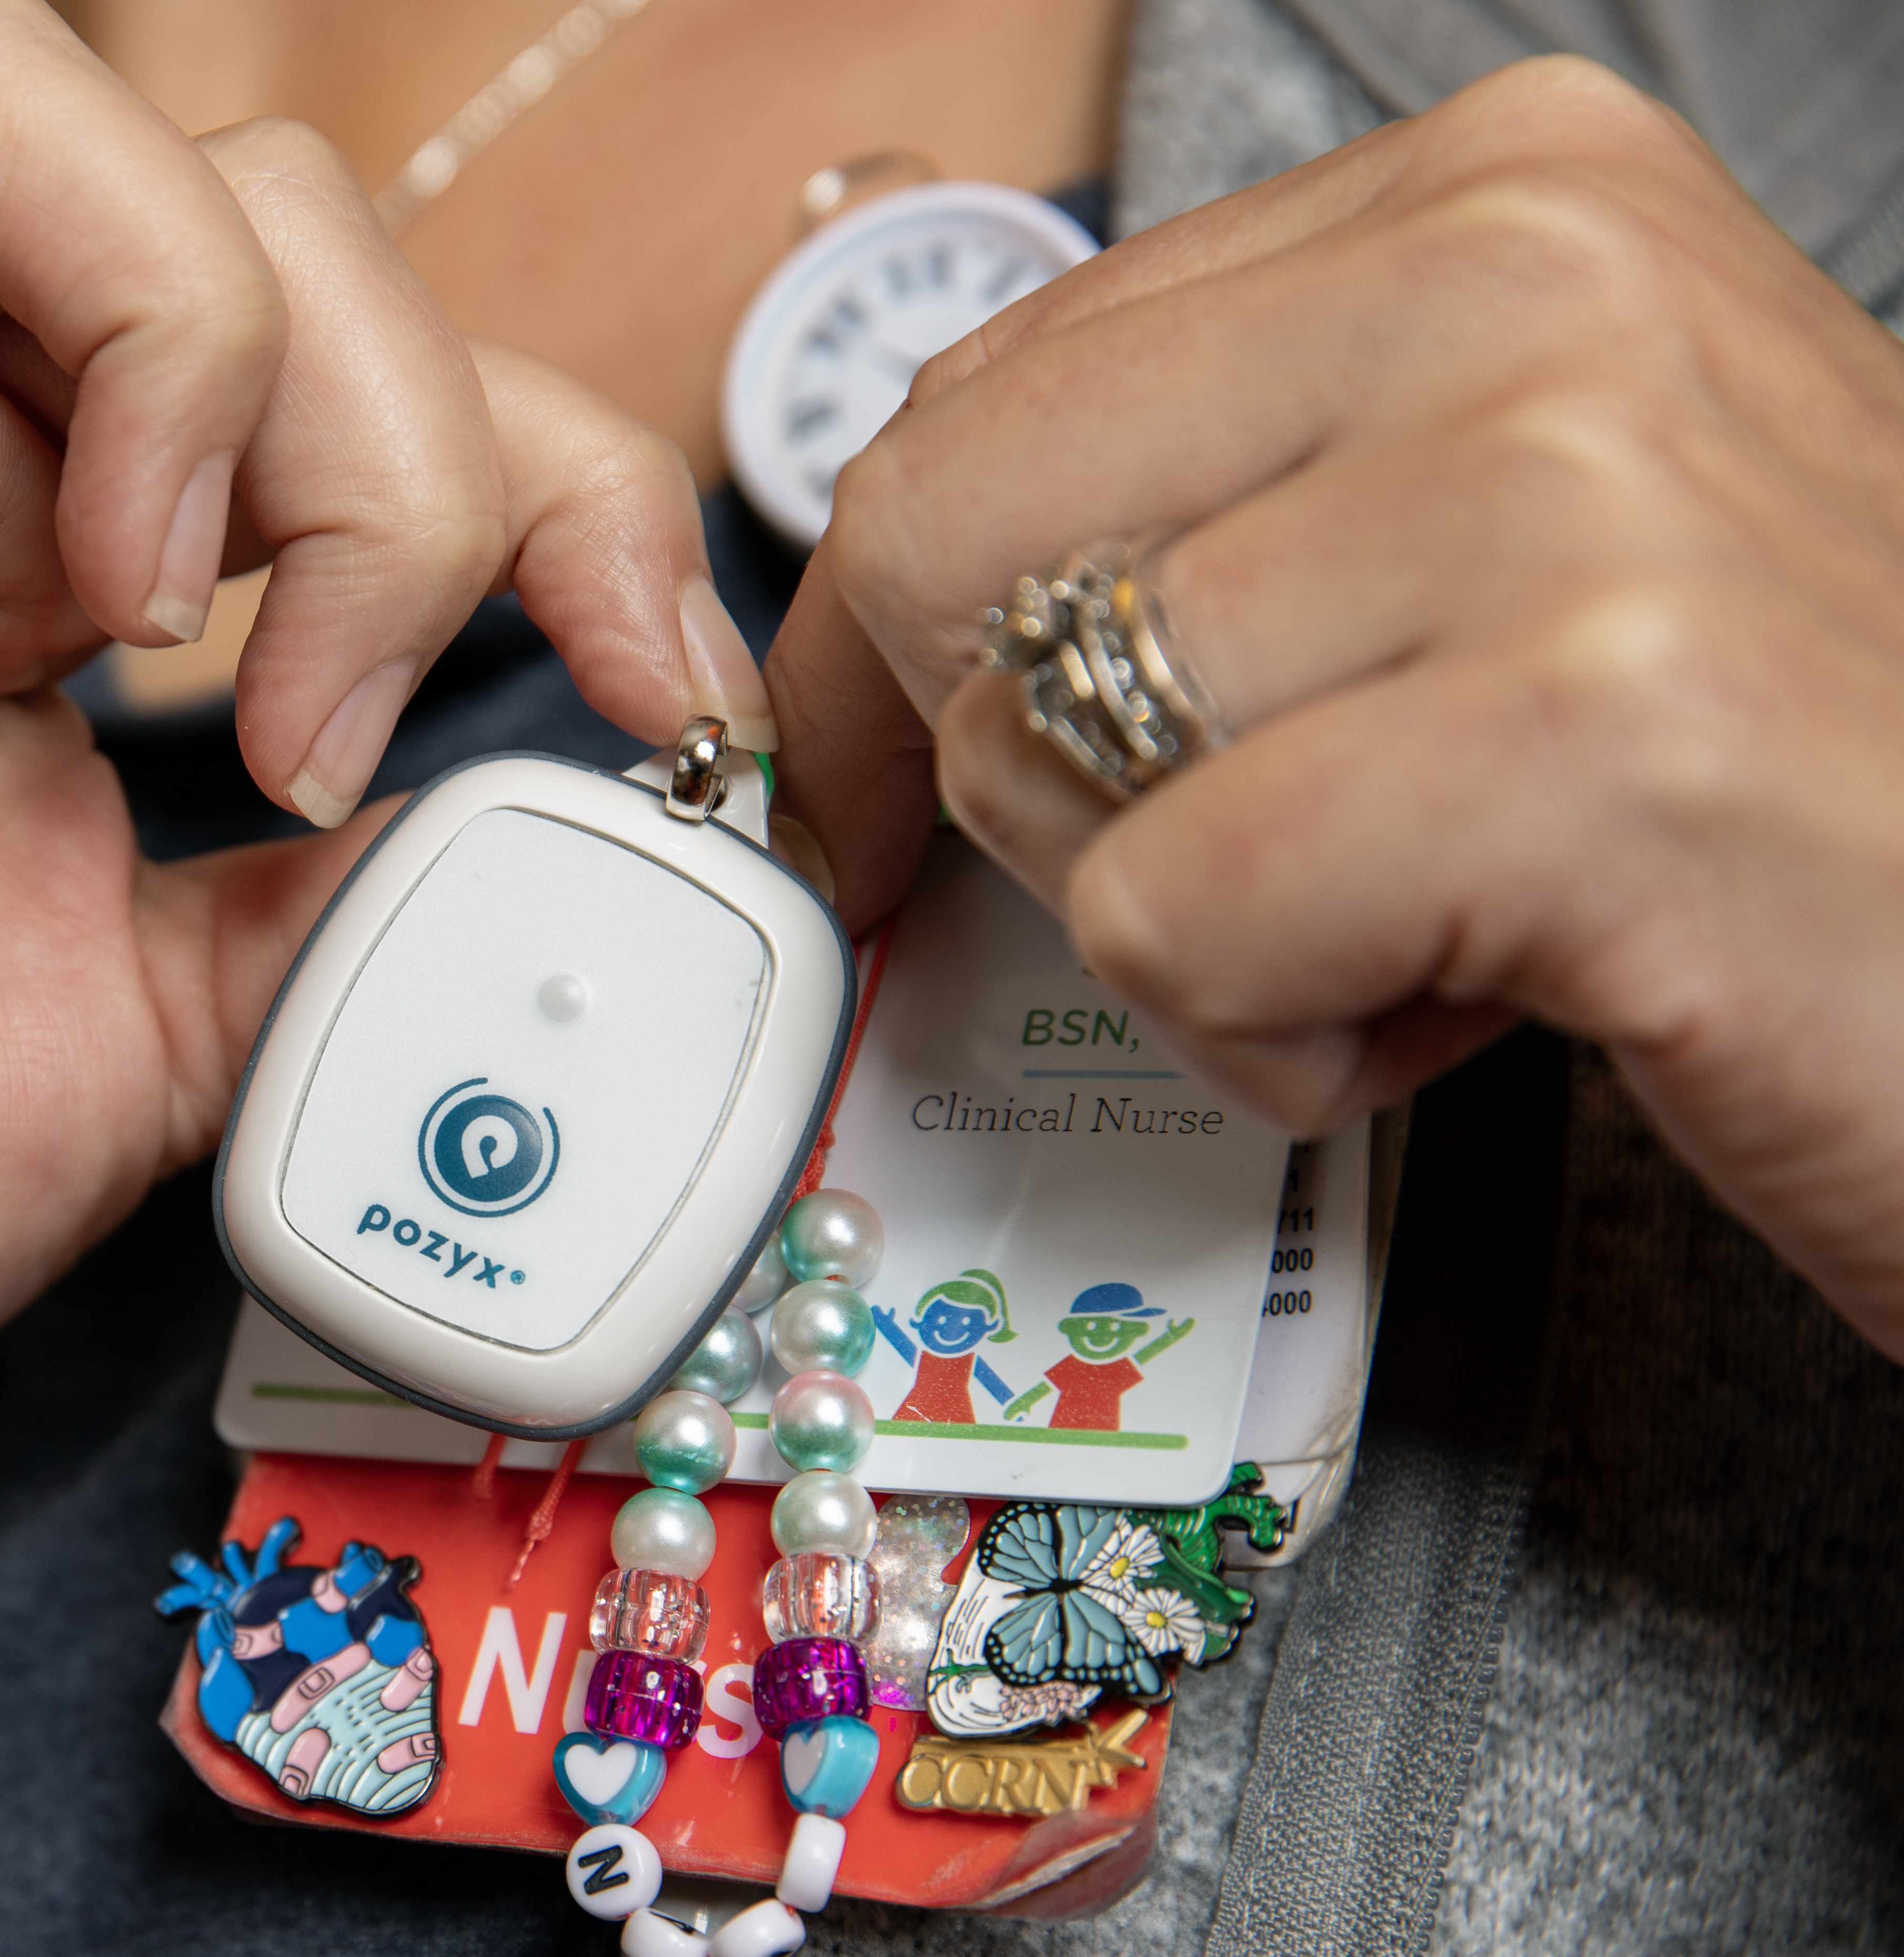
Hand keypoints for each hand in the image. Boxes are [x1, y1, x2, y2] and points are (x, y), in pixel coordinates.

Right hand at [0, 0, 756, 1721]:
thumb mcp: (166, 1038)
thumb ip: (343, 889)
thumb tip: (555, 791)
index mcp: (66, 579)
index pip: (370, 357)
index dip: (566, 465)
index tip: (647, 674)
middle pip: (231, 196)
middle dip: (381, 421)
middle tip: (320, 701)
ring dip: (163, 302)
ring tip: (144, 579)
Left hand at [766, 56, 1903, 1358]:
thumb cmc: (1785, 774)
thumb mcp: (1516, 534)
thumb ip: (1237, 495)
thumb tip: (900, 599)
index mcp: (1501, 192)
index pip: (976, 402)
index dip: (905, 634)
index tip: (913, 767)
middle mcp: (1533, 283)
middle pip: (948, 541)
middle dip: (1024, 767)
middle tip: (1242, 856)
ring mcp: (1567, 497)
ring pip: (1047, 752)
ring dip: (1202, 922)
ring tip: (1447, 908)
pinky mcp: (1589, 740)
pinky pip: (1173, 924)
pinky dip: (1282, 1035)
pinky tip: (1495, 993)